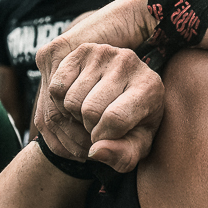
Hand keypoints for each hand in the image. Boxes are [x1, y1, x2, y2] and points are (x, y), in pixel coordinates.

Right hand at [34, 43, 164, 172]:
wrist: (125, 94)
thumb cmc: (134, 125)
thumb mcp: (136, 145)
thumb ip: (122, 155)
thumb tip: (95, 151)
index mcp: (150, 87)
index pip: (116, 118)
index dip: (102, 138)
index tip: (103, 140)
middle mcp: (129, 63)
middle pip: (90, 110)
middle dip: (88, 129)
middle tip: (96, 129)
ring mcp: (104, 53)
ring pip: (70, 100)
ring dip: (73, 118)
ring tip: (88, 118)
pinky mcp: (82, 51)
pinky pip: (57, 87)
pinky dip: (60, 104)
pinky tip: (76, 107)